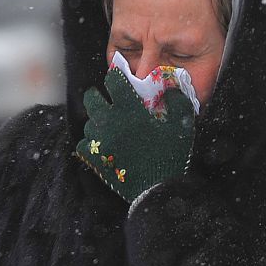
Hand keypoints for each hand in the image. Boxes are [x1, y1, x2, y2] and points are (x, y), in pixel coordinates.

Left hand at [75, 67, 195, 202]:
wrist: (157, 188)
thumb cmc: (170, 154)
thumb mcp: (181, 124)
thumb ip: (177, 101)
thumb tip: (169, 89)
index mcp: (129, 108)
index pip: (113, 81)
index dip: (115, 78)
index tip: (118, 79)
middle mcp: (109, 120)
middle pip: (91, 99)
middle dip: (96, 95)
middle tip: (104, 98)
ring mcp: (100, 140)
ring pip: (88, 123)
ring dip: (96, 121)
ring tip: (106, 125)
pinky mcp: (95, 159)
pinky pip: (83, 145)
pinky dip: (90, 142)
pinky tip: (99, 143)